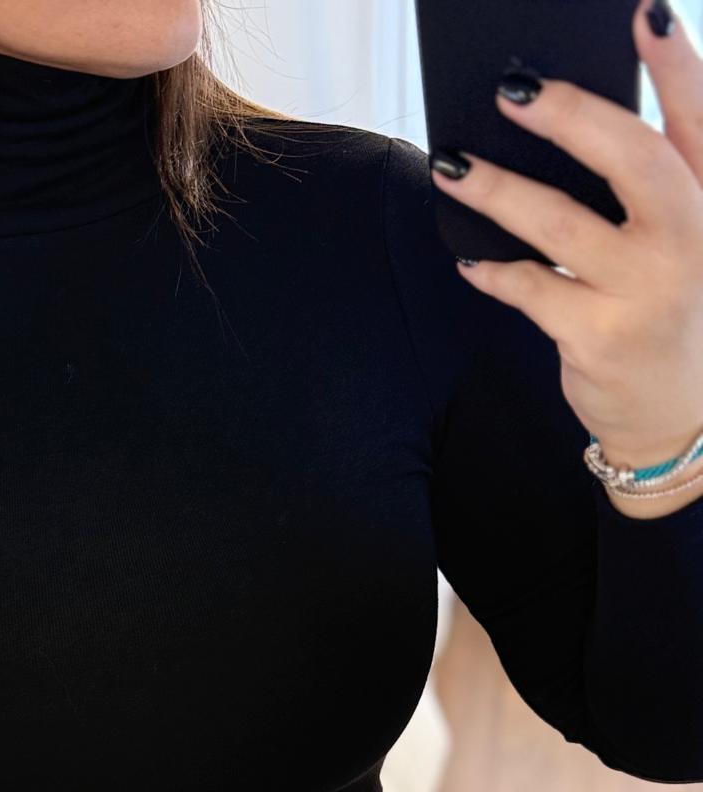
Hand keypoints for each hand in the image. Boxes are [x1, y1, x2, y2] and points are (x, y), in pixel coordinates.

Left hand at [429, 1, 702, 499]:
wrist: (676, 415)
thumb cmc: (667, 310)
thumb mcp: (682, 242)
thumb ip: (647, 186)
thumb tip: (564, 122)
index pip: (698, 119)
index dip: (676, 64)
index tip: (643, 11)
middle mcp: (687, 240)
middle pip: (630, 158)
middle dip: (568, 116)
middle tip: (510, 90)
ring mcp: (643, 290)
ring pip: (560, 224)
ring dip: (498, 190)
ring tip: (450, 165)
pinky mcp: (596, 336)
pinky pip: (528, 289)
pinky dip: (492, 271)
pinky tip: (468, 257)